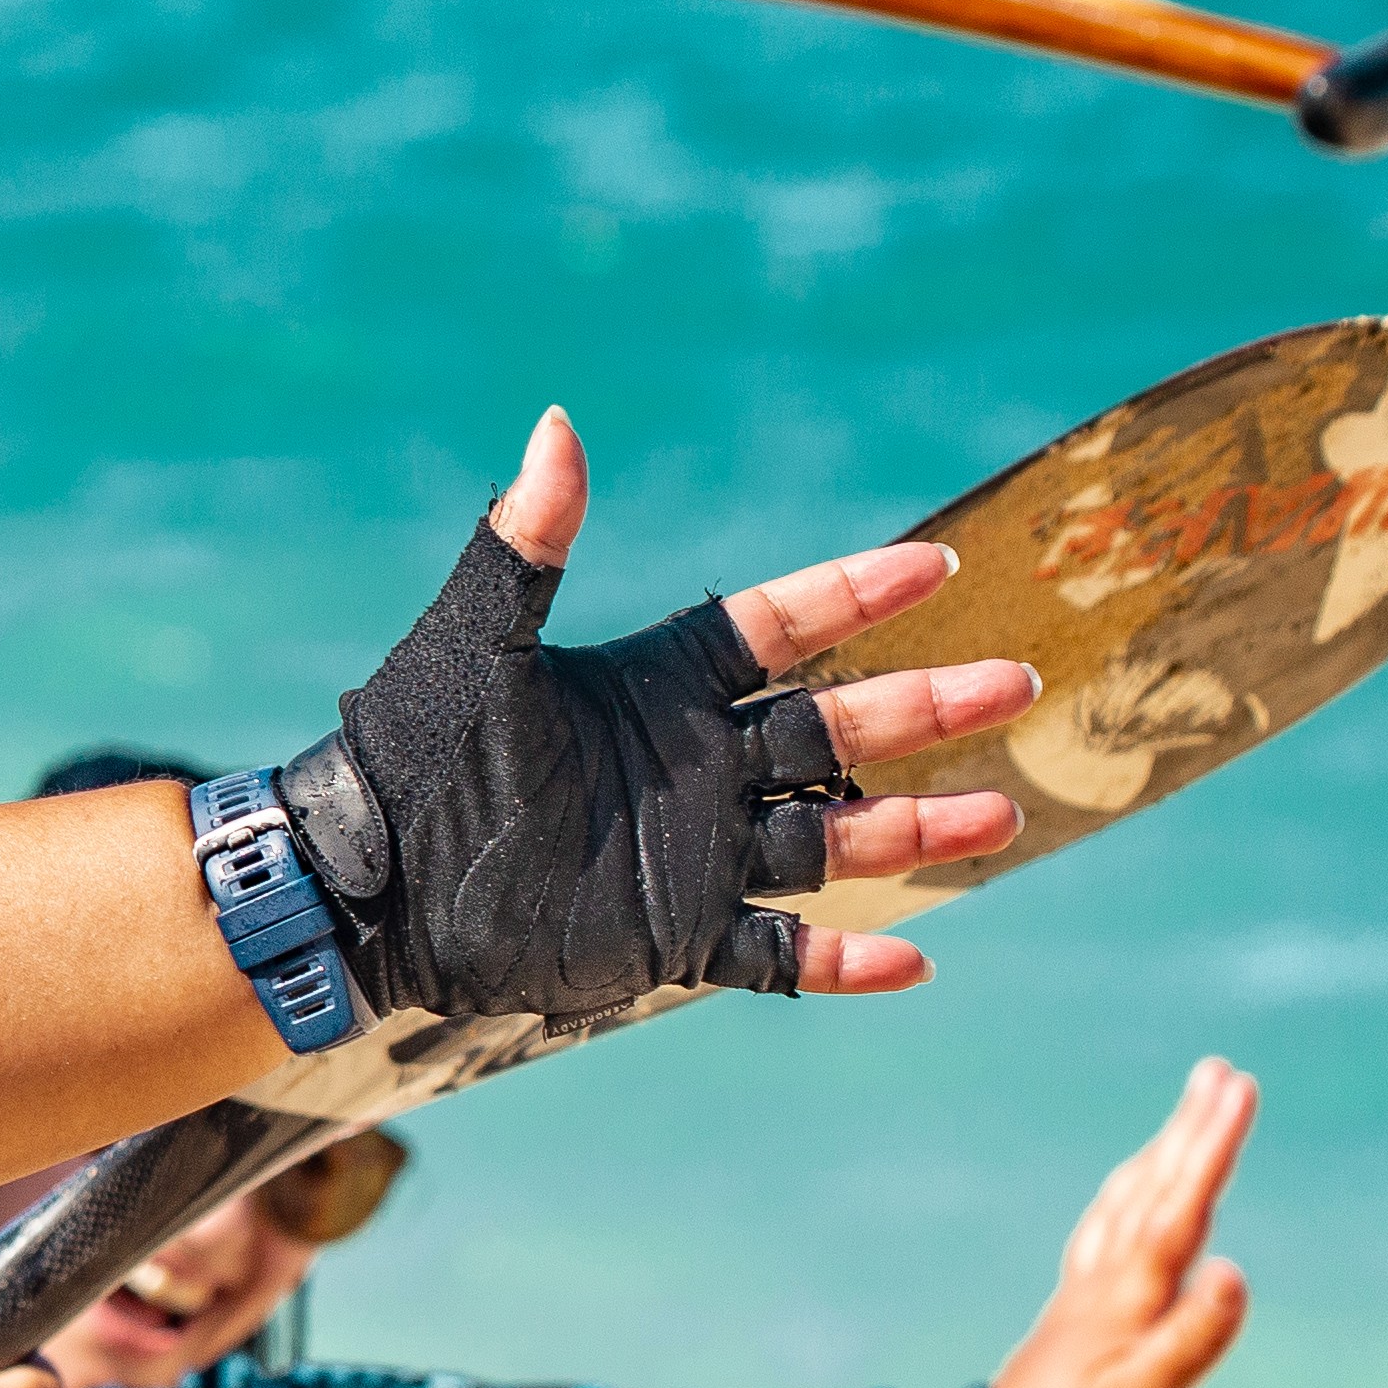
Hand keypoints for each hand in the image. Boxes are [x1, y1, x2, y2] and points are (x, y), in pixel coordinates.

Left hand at [279, 411, 1032, 1018]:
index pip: (779, 626)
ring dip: (913, 830)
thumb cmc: (413, 751)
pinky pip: (778, 955)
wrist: (371, 881)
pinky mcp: (673, 938)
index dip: (855, 594)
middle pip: (838, 729)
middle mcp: (695, 765)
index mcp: (658, 685)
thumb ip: (524, 543)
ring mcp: (694, 854)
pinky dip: (842, 961)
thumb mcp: (473, 643)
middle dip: (925, 707)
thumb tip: (555, 426)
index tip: (936, 561)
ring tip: (999, 819)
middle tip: (1017, 682)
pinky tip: (916, 960)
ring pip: (832, 836)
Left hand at [991, 1062, 1257, 1387]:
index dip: (1210, 1149)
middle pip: (1154, 1195)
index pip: (1179, 1211)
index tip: (1237, 1089)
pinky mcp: (1075, 1326)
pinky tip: (1129, 1204)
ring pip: (1128, 1210)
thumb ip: (1188, 1341)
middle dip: (1190, 1134)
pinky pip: (1107, 1243)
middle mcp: (1104, 1289)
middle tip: (1221, 1074)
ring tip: (1183, 1116)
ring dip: (1160, 1160)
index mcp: (1123, 1302)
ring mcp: (1085, 1305)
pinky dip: (1127, 1207)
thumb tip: (1234, 1273)